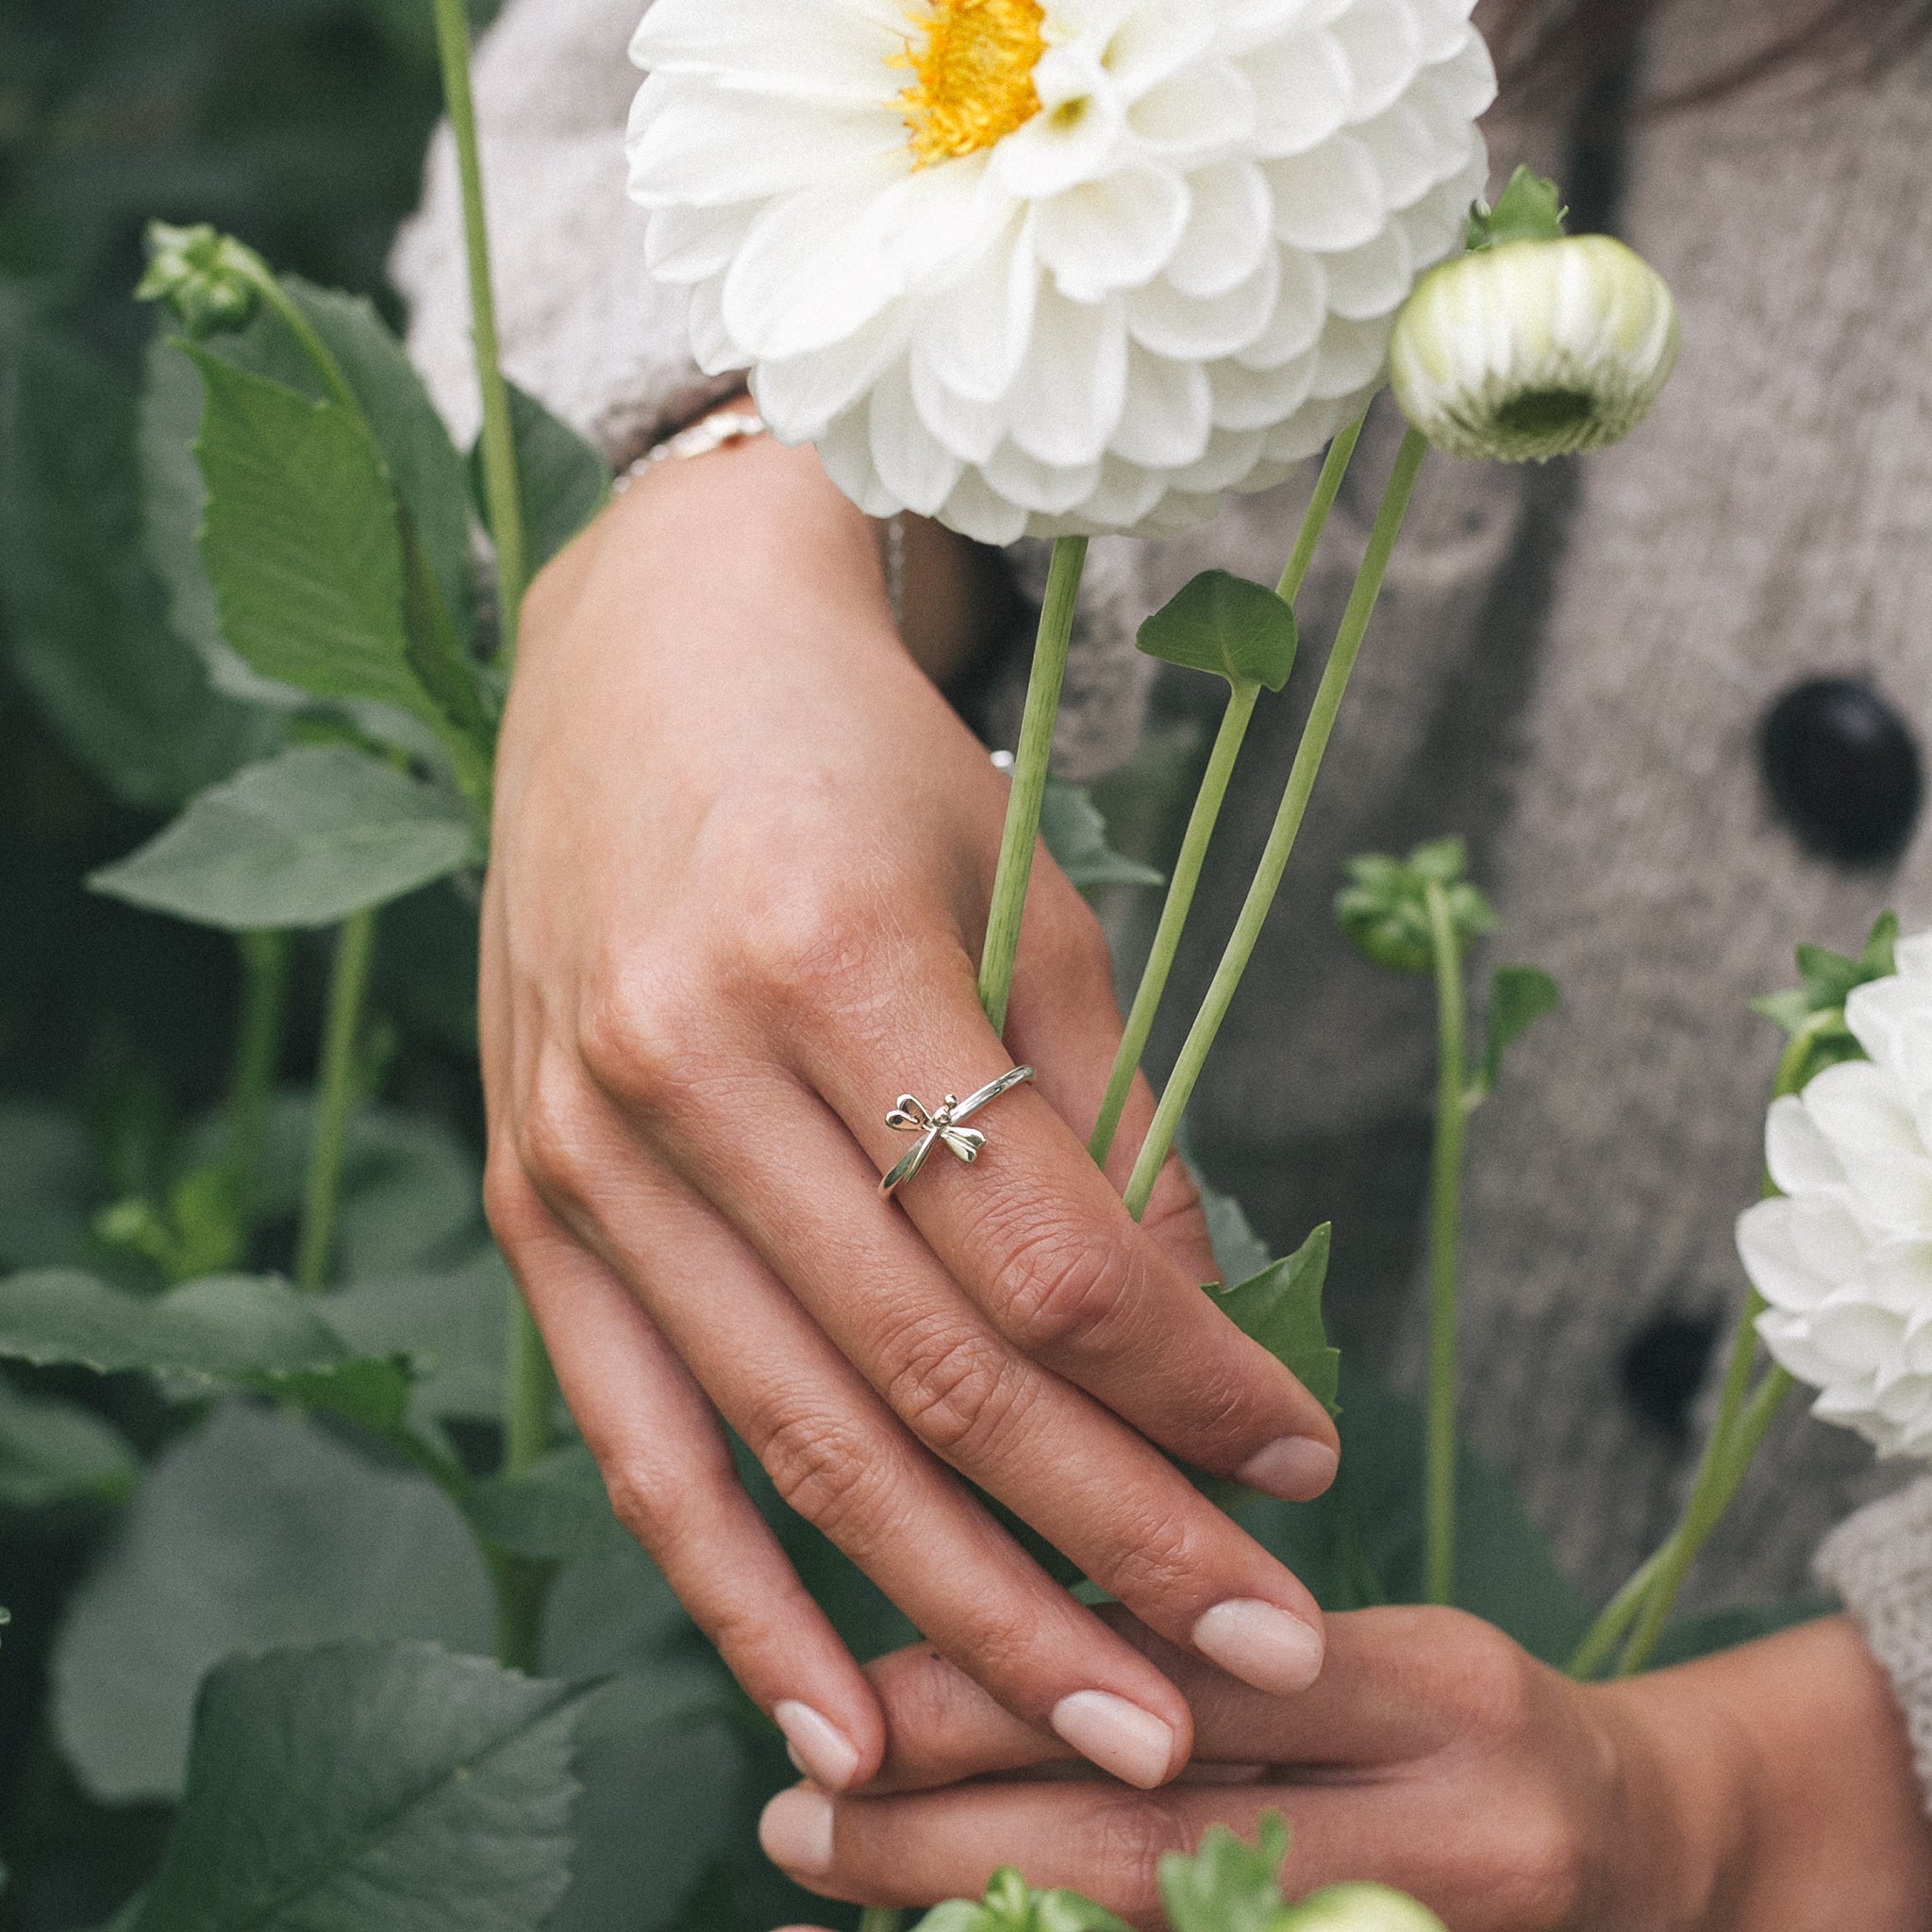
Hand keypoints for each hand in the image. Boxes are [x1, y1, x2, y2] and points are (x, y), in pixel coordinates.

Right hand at [480, 432, 1340, 1794]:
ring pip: (796, 1435)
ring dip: (961, 1611)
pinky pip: (638, 1439)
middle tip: (1259, 1664)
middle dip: (1112, 1543)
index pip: (1044, 1251)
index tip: (1303, 1458)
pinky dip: (736, 1595)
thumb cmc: (868, 766)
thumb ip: (1106, 1127)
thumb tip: (1193, 1346)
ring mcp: (583, 1152)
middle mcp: (684, 1067)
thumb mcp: (1026, 902)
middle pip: (930, 1373)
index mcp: (830, 959)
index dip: (1188, 1383)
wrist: (645, 662)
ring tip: (1108, 1734)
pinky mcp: (529, 1207)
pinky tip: (839, 1721)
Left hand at [760, 1608, 1931, 1929]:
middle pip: (1153, 1842)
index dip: (1004, 1693)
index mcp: (1429, 1684)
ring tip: (845, 1868)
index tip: (857, 1689)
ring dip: (991, 1911)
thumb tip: (1000, 1645)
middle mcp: (1449, 1827)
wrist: (1666, 1862)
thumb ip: (1221, 1655)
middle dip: (950, 1831)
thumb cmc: (1474, 1727)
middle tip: (801, 1809)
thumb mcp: (1379, 1648)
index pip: (1182, 1678)